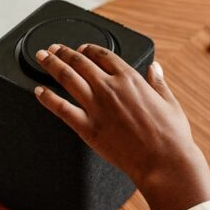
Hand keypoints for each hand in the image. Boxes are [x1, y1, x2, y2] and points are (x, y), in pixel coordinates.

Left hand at [33, 43, 209, 209]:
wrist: (163, 161)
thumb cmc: (171, 136)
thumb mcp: (169, 102)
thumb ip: (158, 82)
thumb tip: (155, 67)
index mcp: (130, 78)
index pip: (103, 55)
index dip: (89, 49)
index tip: (82, 48)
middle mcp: (109, 87)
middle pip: (80, 61)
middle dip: (64, 52)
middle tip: (53, 49)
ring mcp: (96, 107)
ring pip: (67, 78)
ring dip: (52, 64)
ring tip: (42, 57)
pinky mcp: (88, 128)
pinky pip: (61, 108)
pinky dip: (48, 98)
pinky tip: (39, 91)